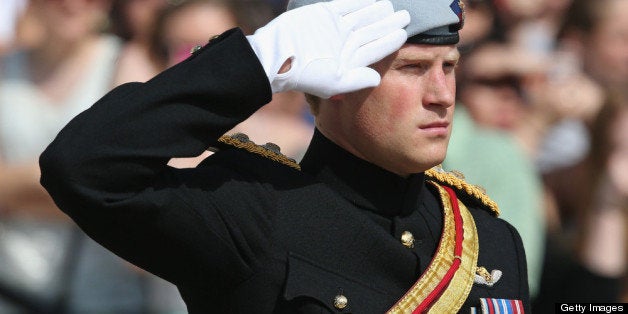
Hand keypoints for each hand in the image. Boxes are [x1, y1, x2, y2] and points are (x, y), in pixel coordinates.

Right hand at [246, 0, 409, 97]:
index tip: (403, 34)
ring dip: (377, 11)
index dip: (389, 41)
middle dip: (388, 23)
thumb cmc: (305, 74)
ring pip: (361, 16)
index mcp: (348, 60)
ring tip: (392, 6)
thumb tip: (378, 78)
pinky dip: (359, 1)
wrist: (277, 56)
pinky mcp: (323, 14)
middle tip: (406, 16)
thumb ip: (357, 80)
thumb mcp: (334, 83)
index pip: (374, 49)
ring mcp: (334, 28)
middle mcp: (343, 43)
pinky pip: (345, 5)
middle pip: (371, 31)